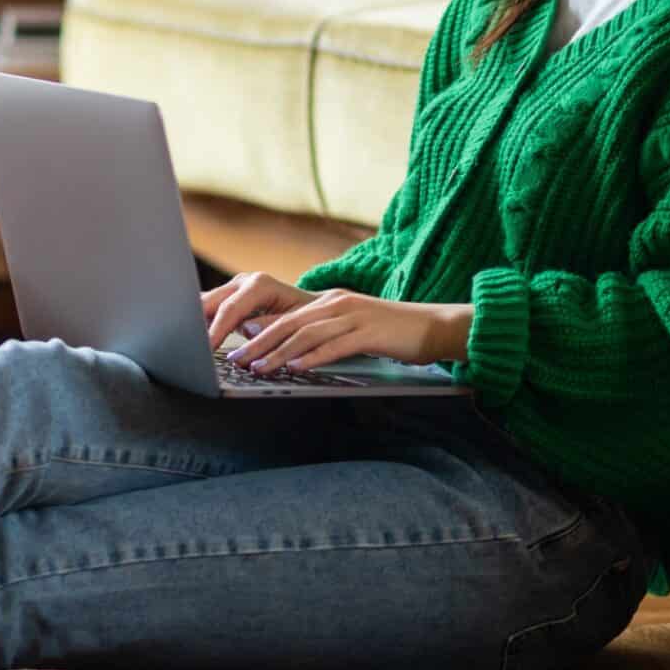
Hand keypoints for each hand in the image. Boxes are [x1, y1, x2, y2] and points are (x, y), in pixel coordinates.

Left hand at [203, 272, 464, 370]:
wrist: (434, 327)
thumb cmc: (391, 334)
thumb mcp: (352, 329)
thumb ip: (323, 335)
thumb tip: (291, 353)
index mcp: (330, 302)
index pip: (285, 315)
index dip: (258, 329)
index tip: (234, 345)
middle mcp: (337, 304)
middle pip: (288, 322)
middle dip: (258, 342)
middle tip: (234, 359)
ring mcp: (353, 316)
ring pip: (306, 334)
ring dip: (278, 352)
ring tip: (257, 368)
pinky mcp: (369, 332)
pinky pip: (335, 345)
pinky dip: (313, 357)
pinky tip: (296, 368)